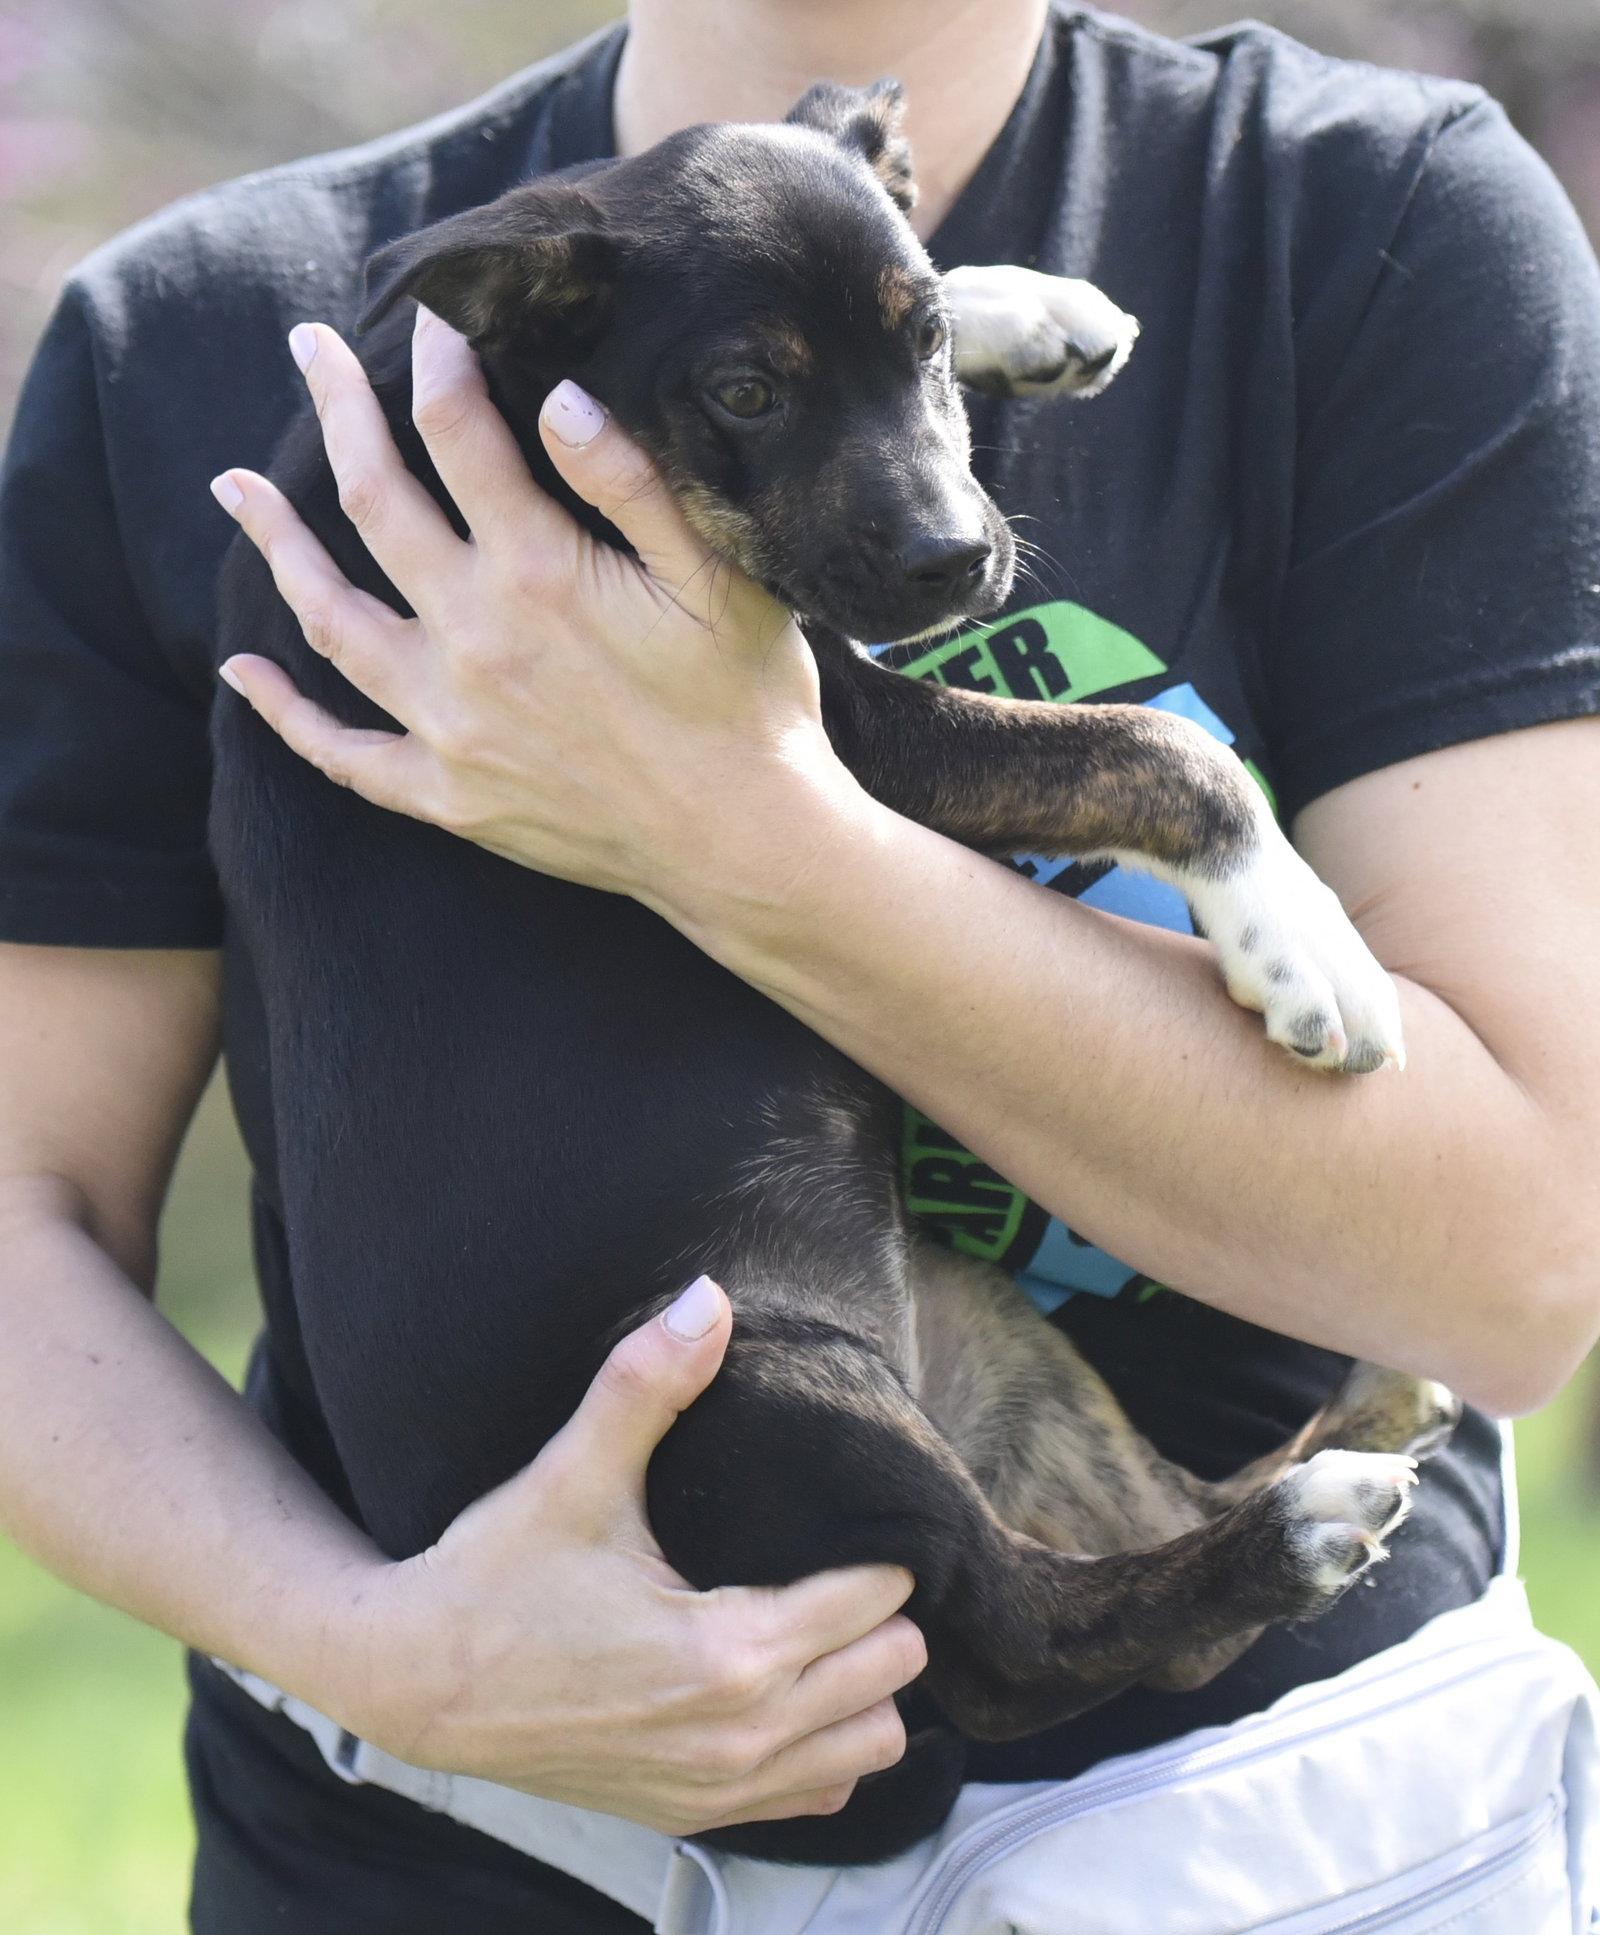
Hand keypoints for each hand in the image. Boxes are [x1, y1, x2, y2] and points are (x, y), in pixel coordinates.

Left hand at [211, 309, 852, 926]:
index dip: (438, 363)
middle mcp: (473, 640)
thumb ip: (633, 481)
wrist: (741, 842)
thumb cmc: (747, 701)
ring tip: (236, 489)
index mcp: (538, 573)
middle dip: (337, 413)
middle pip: (371, 503)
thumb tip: (557, 396)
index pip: (458, 435)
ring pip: (330, 618)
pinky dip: (286, 712)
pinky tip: (243, 670)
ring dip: (276, 546)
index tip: (431, 317)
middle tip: (309, 348)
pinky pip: (342, 754)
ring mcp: (449, 724)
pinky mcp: (448, 794)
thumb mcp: (719, 575)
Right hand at [341, 1276, 925, 1835]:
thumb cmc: (494, 1573)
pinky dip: (824, 1744)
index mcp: (725, 1652)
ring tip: (823, 1620)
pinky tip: (788, 1686)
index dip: (877, 1549)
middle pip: (893, 1670)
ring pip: (871, 1743)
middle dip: (880, 1610)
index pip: (875, 1601)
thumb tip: (707, 1298)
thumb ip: (647, 1383)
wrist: (410, 1681)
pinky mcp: (691, 1813)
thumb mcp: (572, 1472)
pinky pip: (818, 1794)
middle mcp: (736, 1735)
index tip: (851, 1514)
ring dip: (864, 1683)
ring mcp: (718, 1787)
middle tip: (836, 1556)